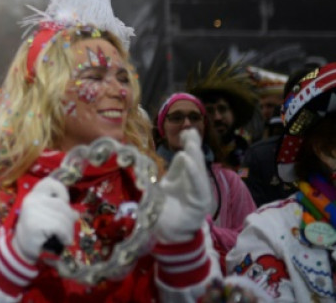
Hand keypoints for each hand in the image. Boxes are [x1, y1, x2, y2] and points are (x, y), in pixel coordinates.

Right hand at [13, 177, 76, 261]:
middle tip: (67, 231)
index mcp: (34, 195)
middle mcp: (32, 200)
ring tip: (66, 237)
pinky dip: (65, 235)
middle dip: (69, 219)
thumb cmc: (37, 232)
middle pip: (61, 204)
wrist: (21, 250)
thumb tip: (76, 214)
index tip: (64, 202)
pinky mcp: (34, 223)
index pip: (49, 183)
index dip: (61, 190)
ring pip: (62, 217)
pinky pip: (59, 227)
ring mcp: (32, 211)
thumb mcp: (47, 217)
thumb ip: (59, 211)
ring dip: (69, 230)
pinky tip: (63, 240)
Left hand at [155, 129, 211, 243]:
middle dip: (194, 147)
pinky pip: (197, 187)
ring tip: (189, 143)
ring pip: (198, 173)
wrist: (164, 234)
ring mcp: (199, 196)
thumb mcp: (167, 185)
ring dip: (194, 156)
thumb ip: (174, 171)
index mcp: (188, 179)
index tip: (186, 131)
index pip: (190, 158)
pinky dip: (192, 173)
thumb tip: (180, 154)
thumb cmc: (165, 209)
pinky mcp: (199, 206)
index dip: (190, 145)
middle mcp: (196, 186)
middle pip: (196, 163)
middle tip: (190, 131)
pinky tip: (186, 160)